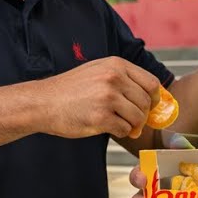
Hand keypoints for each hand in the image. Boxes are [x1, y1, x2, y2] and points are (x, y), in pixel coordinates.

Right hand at [33, 57, 159, 138]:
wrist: (43, 102)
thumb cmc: (69, 90)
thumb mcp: (97, 70)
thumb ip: (122, 78)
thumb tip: (151, 95)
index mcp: (116, 65)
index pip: (151, 83)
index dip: (154, 98)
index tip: (150, 106)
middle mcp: (114, 78)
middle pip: (146, 102)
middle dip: (142, 115)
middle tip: (132, 121)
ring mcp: (108, 97)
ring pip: (138, 117)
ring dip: (131, 125)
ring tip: (119, 124)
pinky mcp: (101, 117)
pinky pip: (125, 129)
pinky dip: (120, 132)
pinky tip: (107, 127)